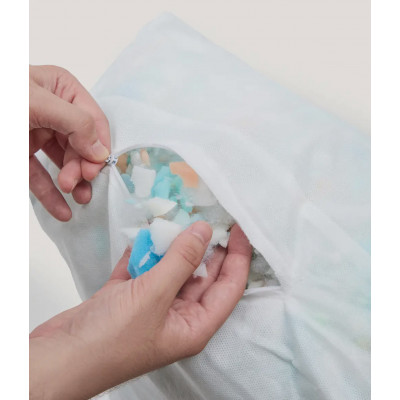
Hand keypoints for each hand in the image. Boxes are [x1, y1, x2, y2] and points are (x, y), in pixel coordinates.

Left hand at [29, 65, 109, 220]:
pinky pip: (41, 176)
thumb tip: (101, 151)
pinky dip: (51, 196)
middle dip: (82, 167)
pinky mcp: (23, 155)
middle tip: (77, 184)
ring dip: (73, 183)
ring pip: (65, 163)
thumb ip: (76, 123)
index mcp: (62, 90)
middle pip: (81, 145)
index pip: (94, 120)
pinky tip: (63, 211)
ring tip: (77, 199)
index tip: (95, 169)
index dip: (98, 145)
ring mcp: (39, 134)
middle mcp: (55, 112)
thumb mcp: (35, 103)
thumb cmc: (0, 99)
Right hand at [30, 222, 251, 399]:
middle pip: (201, 275)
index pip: (229, 286)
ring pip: (171, 269)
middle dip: (204, 246)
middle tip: (207, 216)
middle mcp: (178, 316)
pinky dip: (144, 253)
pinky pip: (144, 269)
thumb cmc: (111, 338)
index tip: (240, 228)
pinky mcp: (128, 297)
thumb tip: (205, 231)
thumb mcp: (154, 295)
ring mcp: (152, 305)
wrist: (57, 357)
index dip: (238, 257)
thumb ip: (182, 260)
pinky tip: (145, 235)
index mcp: (194, 325)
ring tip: (173, 220)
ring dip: (170, 247)